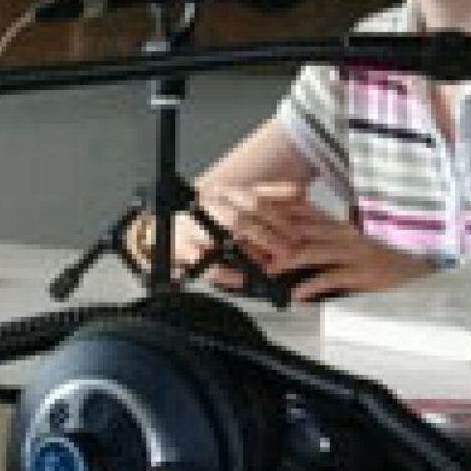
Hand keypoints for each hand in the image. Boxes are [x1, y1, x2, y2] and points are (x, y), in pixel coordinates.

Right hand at [181, 180, 317, 285]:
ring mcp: (194, 227)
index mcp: (225, 193)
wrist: (169, 230)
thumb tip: (300, 191)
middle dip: (269, 238)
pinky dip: (228, 273)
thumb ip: (269, 195)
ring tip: (270, 268)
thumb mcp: (238, 200)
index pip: (255, 199)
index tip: (297, 234)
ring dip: (251, 255)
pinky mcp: (184, 250)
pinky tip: (243, 279)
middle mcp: (209, 206)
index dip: (278, 218)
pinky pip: (208, 263)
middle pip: (242, 220)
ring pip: (224, 240)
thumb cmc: (210, 217)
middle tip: (289, 253)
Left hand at [265, 208, 433, 301]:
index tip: (250, 218)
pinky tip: (296, 296)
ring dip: (287, 260)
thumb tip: (292, 248)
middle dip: (273, 238)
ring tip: (268, 270)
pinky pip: (330, 278)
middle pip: (300, 230)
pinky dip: (311, 287)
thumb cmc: (379, 263)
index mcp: (339, 226)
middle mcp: (343, 234)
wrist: (416, 274)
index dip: (274, 215)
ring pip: (312, 251)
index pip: (302, 213)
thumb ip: (325, 243)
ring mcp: (353, 253)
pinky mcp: (361, 273)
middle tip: (248, 245)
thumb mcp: (351, 246)